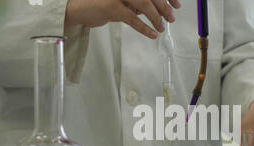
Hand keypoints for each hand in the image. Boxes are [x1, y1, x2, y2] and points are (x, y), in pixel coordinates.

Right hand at [65, 0, 180, 38]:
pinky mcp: (111, 7)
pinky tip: (152, 34)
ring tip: (161, 27)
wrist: (76, 6)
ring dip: (156, 18)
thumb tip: (159, 8)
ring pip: (144, 5)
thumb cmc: (100, 2)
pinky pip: (133, 19)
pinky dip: (145, 28)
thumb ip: (138, 1)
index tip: (176, 4)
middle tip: (171, 17)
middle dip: (164, 6)